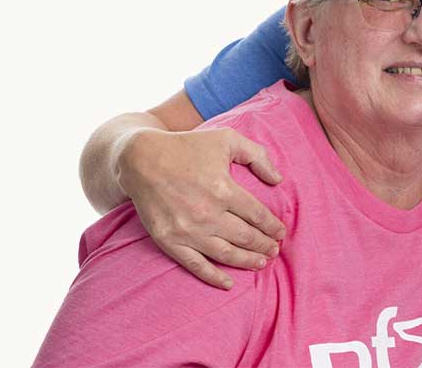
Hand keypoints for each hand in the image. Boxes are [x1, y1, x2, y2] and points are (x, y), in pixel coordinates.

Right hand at [116, 127, 286, 288]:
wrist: (140, 159)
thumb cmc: (187, 146)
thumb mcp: (226, 139)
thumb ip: (257, 155)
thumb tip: (278, 180)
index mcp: (223, 189)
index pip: (258, 215)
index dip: (273, 226)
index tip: (281, 232)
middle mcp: (207, 213)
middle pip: (245, 236)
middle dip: (264, 245)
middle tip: (274, 250)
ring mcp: (187, 230)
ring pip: (226, 254)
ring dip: (247, 261)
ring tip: (261, 263)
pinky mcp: (169, 241)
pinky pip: (195, 265)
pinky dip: (214, 277)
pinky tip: (229, 283)